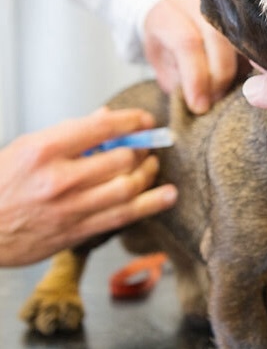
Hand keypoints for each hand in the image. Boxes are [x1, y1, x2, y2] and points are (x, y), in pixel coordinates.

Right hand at [0, 108, 176, 265]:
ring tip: (154, 165)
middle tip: (147, 145)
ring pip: (127, 188)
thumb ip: (71, 132)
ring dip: (149, 173)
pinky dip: (150, 204)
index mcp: (45, 149)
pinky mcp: (77, 231)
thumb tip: (105, 116)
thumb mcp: (28, 146)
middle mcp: (60, 179)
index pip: (102, 128)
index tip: (145, 120)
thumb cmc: (0, 183)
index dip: (132, 121)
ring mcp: (71, 208)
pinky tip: (168, 195)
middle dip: (142, 149)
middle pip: (121, 159)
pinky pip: (122, 216)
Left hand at [144, 0, 243, 113]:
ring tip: (230, 93)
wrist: (177, 18)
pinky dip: (252, 65)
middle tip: (215, 101)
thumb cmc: (167, 47)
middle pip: (217, 39)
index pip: (187, 44)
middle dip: (219, 77)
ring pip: (241, 38)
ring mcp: (224, 7)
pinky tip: (246, 81)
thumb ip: (179, 82)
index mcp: (169, 14)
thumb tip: (202, 103)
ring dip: (239, 72)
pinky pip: (255, 41)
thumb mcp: (162, 66)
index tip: (199, 106)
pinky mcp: (243, 16)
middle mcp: (197, 5)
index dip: (195, 78)